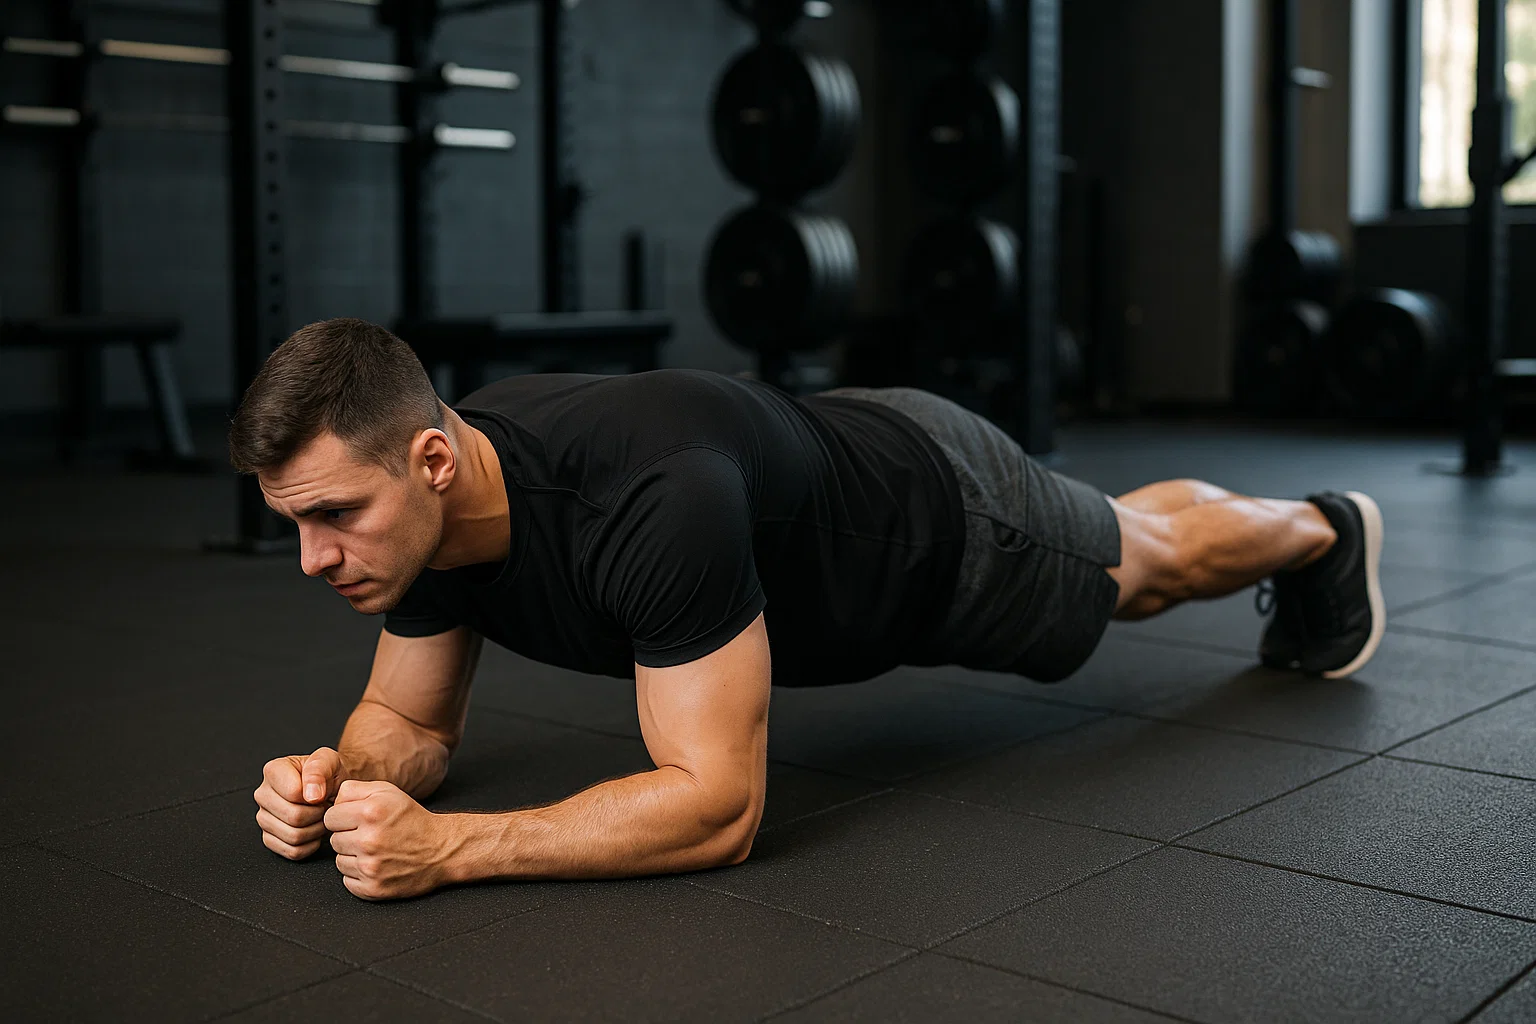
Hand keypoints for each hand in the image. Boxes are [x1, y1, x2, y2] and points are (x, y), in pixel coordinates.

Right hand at [253, 747, 348, 860]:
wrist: (331, 788)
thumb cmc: (328, 773)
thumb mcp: (328, 760)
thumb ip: (318, 770)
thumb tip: (310, 795)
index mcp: (273, 771)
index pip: (294, 793)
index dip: (315, 796)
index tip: (321, 791)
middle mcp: (263, 795)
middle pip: (294, 817)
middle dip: (318, 814)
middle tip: (324, 806)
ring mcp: (264, 818)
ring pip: (293, 836)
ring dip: (315, 830)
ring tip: (320, 816)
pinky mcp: (269, 838)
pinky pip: (292, 851)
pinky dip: (310, 845)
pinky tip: (314, 829)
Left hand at [324, 780, 457, 900]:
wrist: (442, 850)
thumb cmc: (413, 820)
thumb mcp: (388, 792)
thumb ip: (354, 790)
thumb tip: (330, 802)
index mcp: (370, 812)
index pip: (330, 818)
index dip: (343, 818)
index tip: (359, 820)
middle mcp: (368, 840)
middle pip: (333, 840)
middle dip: (349, 837)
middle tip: (371, 835)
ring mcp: (370, 867)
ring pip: (339, 861)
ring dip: (353, 857)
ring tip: (376, 850)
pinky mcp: (373, 888)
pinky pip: (348, 881)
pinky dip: (359, 875)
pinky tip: (377, 865)